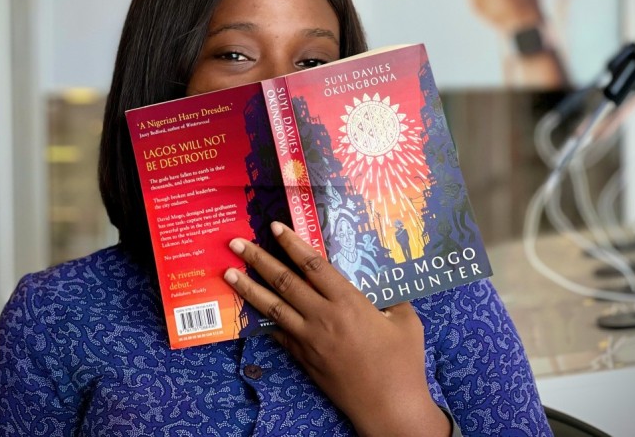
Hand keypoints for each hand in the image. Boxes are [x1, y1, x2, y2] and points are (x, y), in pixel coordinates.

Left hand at [224, 222, 449, 436]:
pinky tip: (250, 311)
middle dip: (258, 259)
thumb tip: (384, 281)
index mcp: (348, 301)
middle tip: (237, 243)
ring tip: (228, 272)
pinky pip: (278, 334)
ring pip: (272, 307)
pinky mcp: (304, 358)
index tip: (275, 227)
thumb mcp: (406, 321)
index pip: (313, 264)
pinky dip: (263, 321)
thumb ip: (391, 297)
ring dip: (248, 287)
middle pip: (284, 281)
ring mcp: (309, 339)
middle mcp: (323, 316)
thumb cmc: (403, 363)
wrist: (388, 407)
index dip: (292, 243)